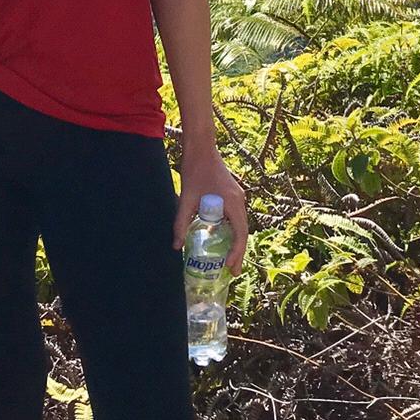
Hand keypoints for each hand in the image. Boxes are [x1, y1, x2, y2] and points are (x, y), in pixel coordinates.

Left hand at [174, 148, 248, 273]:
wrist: (201, 147)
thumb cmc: (195, 170)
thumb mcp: (186, 199)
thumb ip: (181, 223)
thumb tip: (176, 246)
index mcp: (232, 202)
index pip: (240, 233)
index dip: (237, 252)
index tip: (230, 266)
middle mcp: (239, 201)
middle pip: (243, 231)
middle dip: (238, 253)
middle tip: (232, 272)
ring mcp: (237, 197)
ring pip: (240, 225)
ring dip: (235, 242)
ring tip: (228, 260)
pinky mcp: (232, 194)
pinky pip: (235, 217)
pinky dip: (231, 231)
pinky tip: (221, 239)